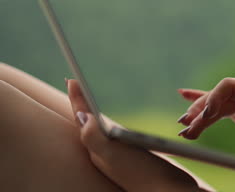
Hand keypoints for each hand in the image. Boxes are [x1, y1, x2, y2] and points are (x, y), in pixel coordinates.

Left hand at [66, 79, 197, 191]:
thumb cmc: (143, 174)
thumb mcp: (114, 154)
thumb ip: (94, 137)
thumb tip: (81, 116)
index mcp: (99, 150)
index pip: (84, 119)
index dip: (77, 99)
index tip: (72, 80)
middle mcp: (107, 155)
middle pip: (89, 125)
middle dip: (82, 106)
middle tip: (76, 89)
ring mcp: (121, 159)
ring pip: (102, 133)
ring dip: (96, 116)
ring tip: (90, 106)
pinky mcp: (136, 162)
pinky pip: (118, 139)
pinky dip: (113, 127)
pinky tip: (119, 128)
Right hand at [177, 78, 234, 164]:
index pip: (227, 86)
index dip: (213, 97)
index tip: (204, 117)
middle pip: (216, 98)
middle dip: (199, 111)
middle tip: (186, 127)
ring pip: (214, 108)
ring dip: (197, 118)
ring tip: (183, 131)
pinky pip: (217, 112)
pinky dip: (202, 111)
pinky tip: (185, 105)